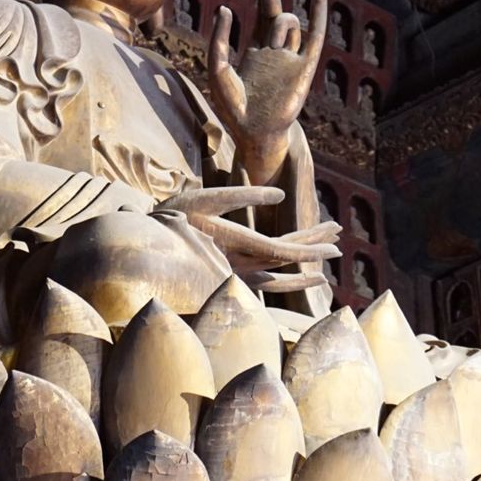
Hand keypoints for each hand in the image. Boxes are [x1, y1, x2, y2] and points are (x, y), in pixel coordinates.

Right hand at [156, 185, 339, 290]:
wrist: (142, 248)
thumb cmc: (172, 218)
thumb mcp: (207, 198)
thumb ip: (243, 195)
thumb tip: (280, 194)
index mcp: (237, 246)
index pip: (283, 249)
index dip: (310, 245)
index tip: (334, 240)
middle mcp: (239, 266)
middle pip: (285, 259)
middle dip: (312, 247)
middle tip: (338, 238)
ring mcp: (232, 275)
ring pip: (276, 276)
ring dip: (301, 270)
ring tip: (324, 267)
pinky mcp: (225, 278)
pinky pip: (261, 286)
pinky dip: (282, 283)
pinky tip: (292, 280)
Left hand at [208, 0, 326, 184]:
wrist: (255, 133)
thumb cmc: (233, 107)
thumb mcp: (217, 70)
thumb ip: (219, 40)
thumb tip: (227, 7)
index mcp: (256, 49)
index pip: (261, 10)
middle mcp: (276, 49)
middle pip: (275, 6)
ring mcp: (293, 56)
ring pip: (289, 21)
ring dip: (279, 23)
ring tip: (273, 42)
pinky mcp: (306, 65)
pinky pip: (315, 31)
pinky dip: (318, 7)